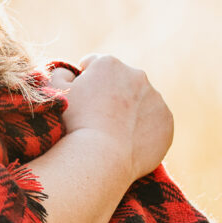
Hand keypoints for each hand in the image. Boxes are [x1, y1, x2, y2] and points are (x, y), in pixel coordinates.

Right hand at [52, 54, 172, 182]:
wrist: (101, 158)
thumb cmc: (74, 125)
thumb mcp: (55, 93)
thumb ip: (59, 73)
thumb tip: (69, 71)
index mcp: (108, 63)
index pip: (94, 66)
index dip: (85, 82)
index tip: (82, 100)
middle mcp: (136, 75)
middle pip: (121, 82)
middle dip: (111, 94)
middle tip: (98, 119)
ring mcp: (155, 98)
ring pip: (140, 101)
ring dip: (130, 111)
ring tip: (114, 134)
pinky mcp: (166, 121)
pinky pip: (155, 122)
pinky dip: (145, 129)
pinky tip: (130, 143)